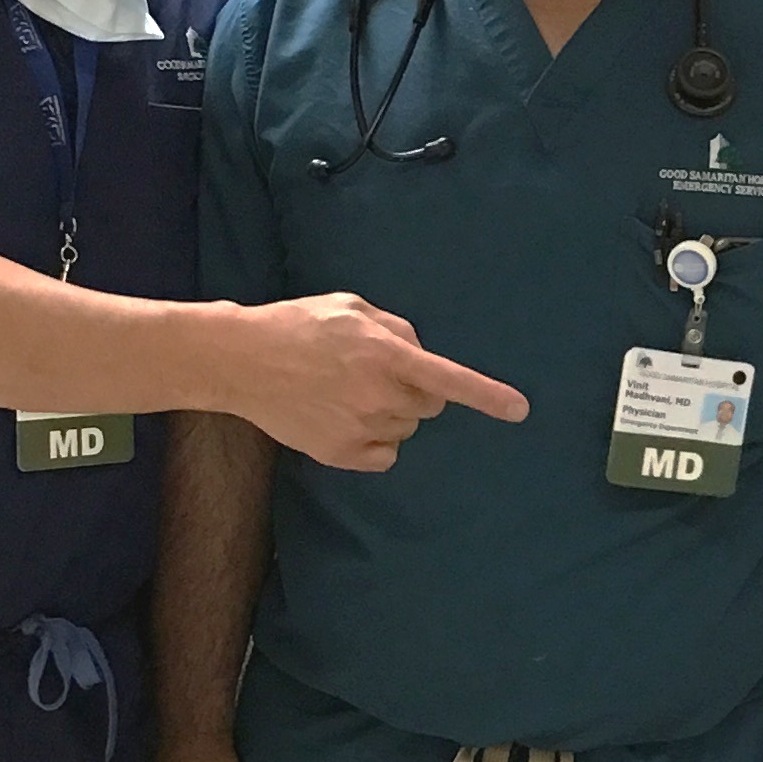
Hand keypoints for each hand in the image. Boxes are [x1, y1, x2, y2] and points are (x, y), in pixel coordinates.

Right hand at [194, 293, 528, 471]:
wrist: (241, 360)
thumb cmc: (297, 325)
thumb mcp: (352, 307)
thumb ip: (396, 328)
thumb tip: (421, 354)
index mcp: (385, 355)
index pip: (449, 378)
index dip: (488, 396)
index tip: (520, 411)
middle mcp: (379, 395)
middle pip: (430, 405)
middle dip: (417, 391)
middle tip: (377, 374)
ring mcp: (360, 428)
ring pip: (406, 428)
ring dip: (392, 413)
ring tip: (348, 392)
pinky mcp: (341, 454)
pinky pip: (385, 455)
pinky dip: (375, 441)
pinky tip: (344, 418)